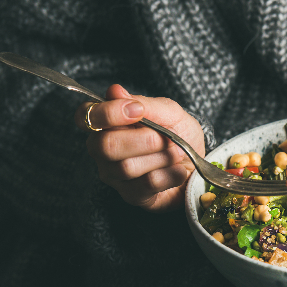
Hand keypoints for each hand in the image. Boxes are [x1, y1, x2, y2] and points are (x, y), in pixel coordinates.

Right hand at [75, 84, 205, 211]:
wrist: (200, 163)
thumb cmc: (180, 134)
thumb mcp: (170, 113)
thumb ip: (144, 104)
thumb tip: (114, 91)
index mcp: (106, 124)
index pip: (86, 116)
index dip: (108, 113)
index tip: (138, 111)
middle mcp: (102, 150)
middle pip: (106, 146)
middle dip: (144, 139)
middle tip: (167, 138)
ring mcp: (114, 176)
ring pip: (128, 167)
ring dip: (162, 157)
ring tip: (176, 153)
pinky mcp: (132, 196)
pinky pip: (147, 184)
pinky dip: (171, 174)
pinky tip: (179, 171)